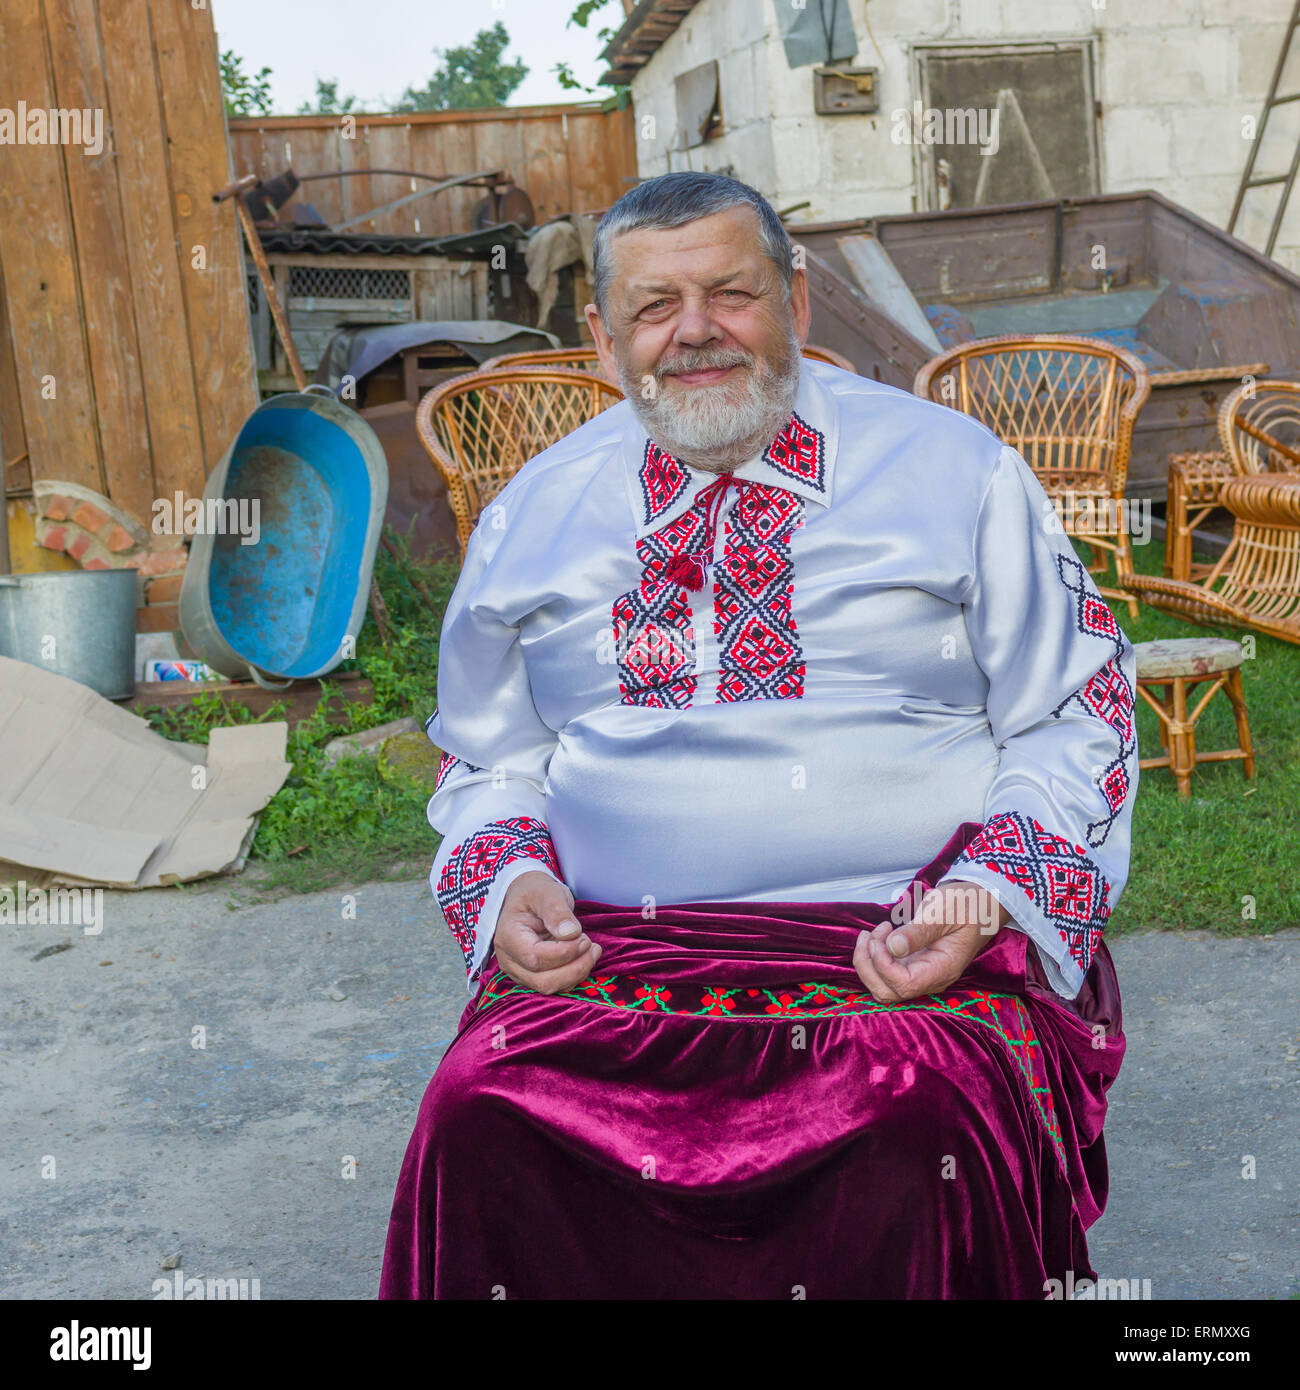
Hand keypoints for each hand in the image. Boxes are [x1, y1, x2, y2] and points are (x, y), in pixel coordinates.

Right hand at [491, 870, 601, 994]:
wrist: (529, 898)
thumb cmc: (536, 892)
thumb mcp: (547, 892)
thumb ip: (557, 911)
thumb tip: (570, 933)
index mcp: (508, 936)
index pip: (535, 957)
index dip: (564, 952)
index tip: (583, 937)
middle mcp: (509, 959)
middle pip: (543, 980)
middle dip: (575, 968)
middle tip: (592, 946)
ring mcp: (520, 971)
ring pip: (550, 987)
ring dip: (577, 972)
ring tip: (592, 949)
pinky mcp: (532, 976)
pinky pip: (555, 985)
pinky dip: (574, 975)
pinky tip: (584, 956)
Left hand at [852, 879, 1008, 1002]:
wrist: (979, 901)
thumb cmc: (965, 904)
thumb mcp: (943, 911)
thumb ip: (919, 932)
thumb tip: (893, 947)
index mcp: (942, 969)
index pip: (904, 985)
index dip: (883, 965)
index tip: (881, 936)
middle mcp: (930, 978)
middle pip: (887, 993)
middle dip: (868, 966)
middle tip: (870, 934)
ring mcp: (921, 973)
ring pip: (883, 986)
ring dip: (867, 962)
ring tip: (873, 932)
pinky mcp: (913, 965)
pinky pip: (886, 973)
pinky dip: (873, 958)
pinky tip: (878, 936)